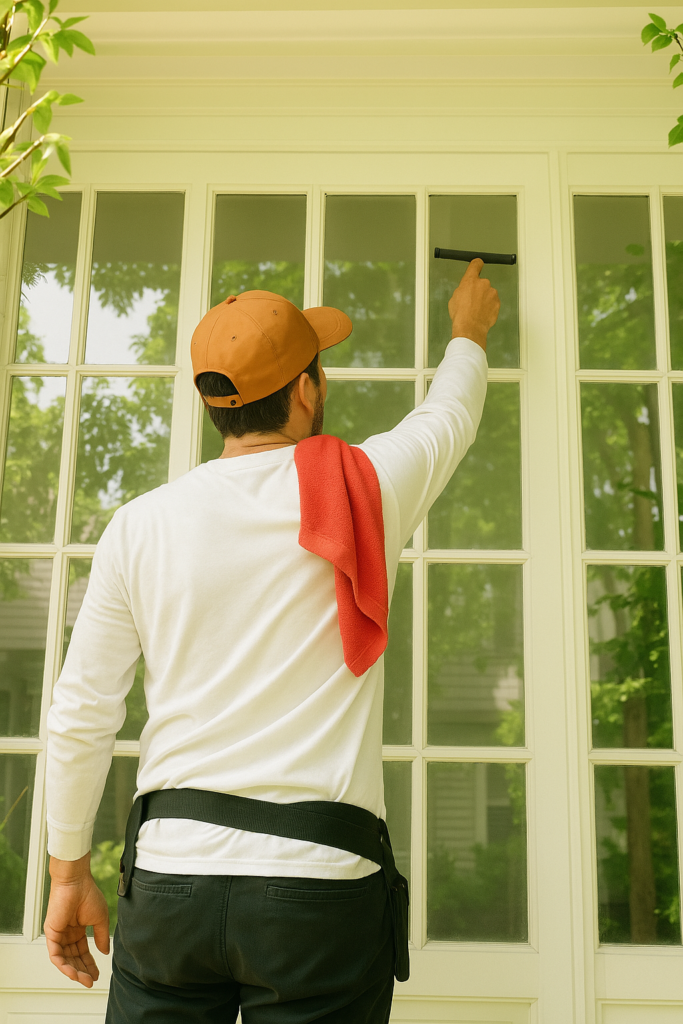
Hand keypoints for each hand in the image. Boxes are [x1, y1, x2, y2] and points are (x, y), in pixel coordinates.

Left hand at [44, 853, 109, 987]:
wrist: (76, 881)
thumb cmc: (88, 893)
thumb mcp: (100, 919)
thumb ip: (101, 936)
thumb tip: (105, 952)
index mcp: (78, 929)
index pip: (83, 952)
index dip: (90, 964)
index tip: (97, 974)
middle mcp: (67, 934)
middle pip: (74, 958)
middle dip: (83, 971)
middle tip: (90, 980)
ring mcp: (58, 934)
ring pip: (64, 960)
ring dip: (74, 971)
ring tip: (84, 979)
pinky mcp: (51, 933)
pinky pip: (55, 955)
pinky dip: (64, 966)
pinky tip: (73, 972)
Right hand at [448, 258, 500, 350]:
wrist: (470, 327)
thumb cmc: (461, 314)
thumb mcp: (454, 298)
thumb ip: (463, 290)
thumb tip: (466, 291)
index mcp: (470, 280)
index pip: (476, 265)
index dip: (477, 264)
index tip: (478, 264)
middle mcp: (483, 283)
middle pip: (482, 283)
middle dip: (479, 290)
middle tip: (472, 301)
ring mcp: (492, 293)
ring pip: (488, 294)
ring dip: (484, 300)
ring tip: (476, 311)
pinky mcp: (497, 303)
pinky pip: (493, 303)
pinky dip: (489, 308)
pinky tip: (481, 314)